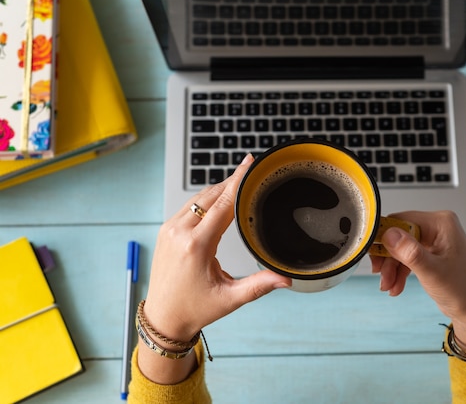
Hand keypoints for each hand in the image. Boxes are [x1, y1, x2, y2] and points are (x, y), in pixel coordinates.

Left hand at [138, 155, 290, 382]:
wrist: (163, 318)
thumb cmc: (194, 309)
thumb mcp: (230, 299)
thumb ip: (259, 286)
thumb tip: (286, 279)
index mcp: (196, 245)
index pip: (222, 204)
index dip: (238, 181)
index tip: (249, 163)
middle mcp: (180, 232)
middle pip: (210, 195)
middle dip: (232, 180)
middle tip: (251, 167)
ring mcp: (169, 230)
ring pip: (198, 198)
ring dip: (219, 188)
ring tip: (239, 179)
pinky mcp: (166, 231)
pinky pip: (188, 206)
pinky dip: (206, 199)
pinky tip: (219, 197)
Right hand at [371, 211, 465, 353]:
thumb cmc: (464, 292)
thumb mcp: (432, 272)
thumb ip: (410, 252)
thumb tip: (389, 233)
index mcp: (441, 223)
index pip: (401, 220)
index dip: (383, 237)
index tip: (372, 254)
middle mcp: (437, 227)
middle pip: (398, 235)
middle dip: (387, 258)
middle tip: (380, 274)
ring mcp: (434, 240)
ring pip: (400, 248)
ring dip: (391, 268)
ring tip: (388, 287)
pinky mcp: (431, 253)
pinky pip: (407, 257)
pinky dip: (399, 272)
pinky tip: (395, 287)